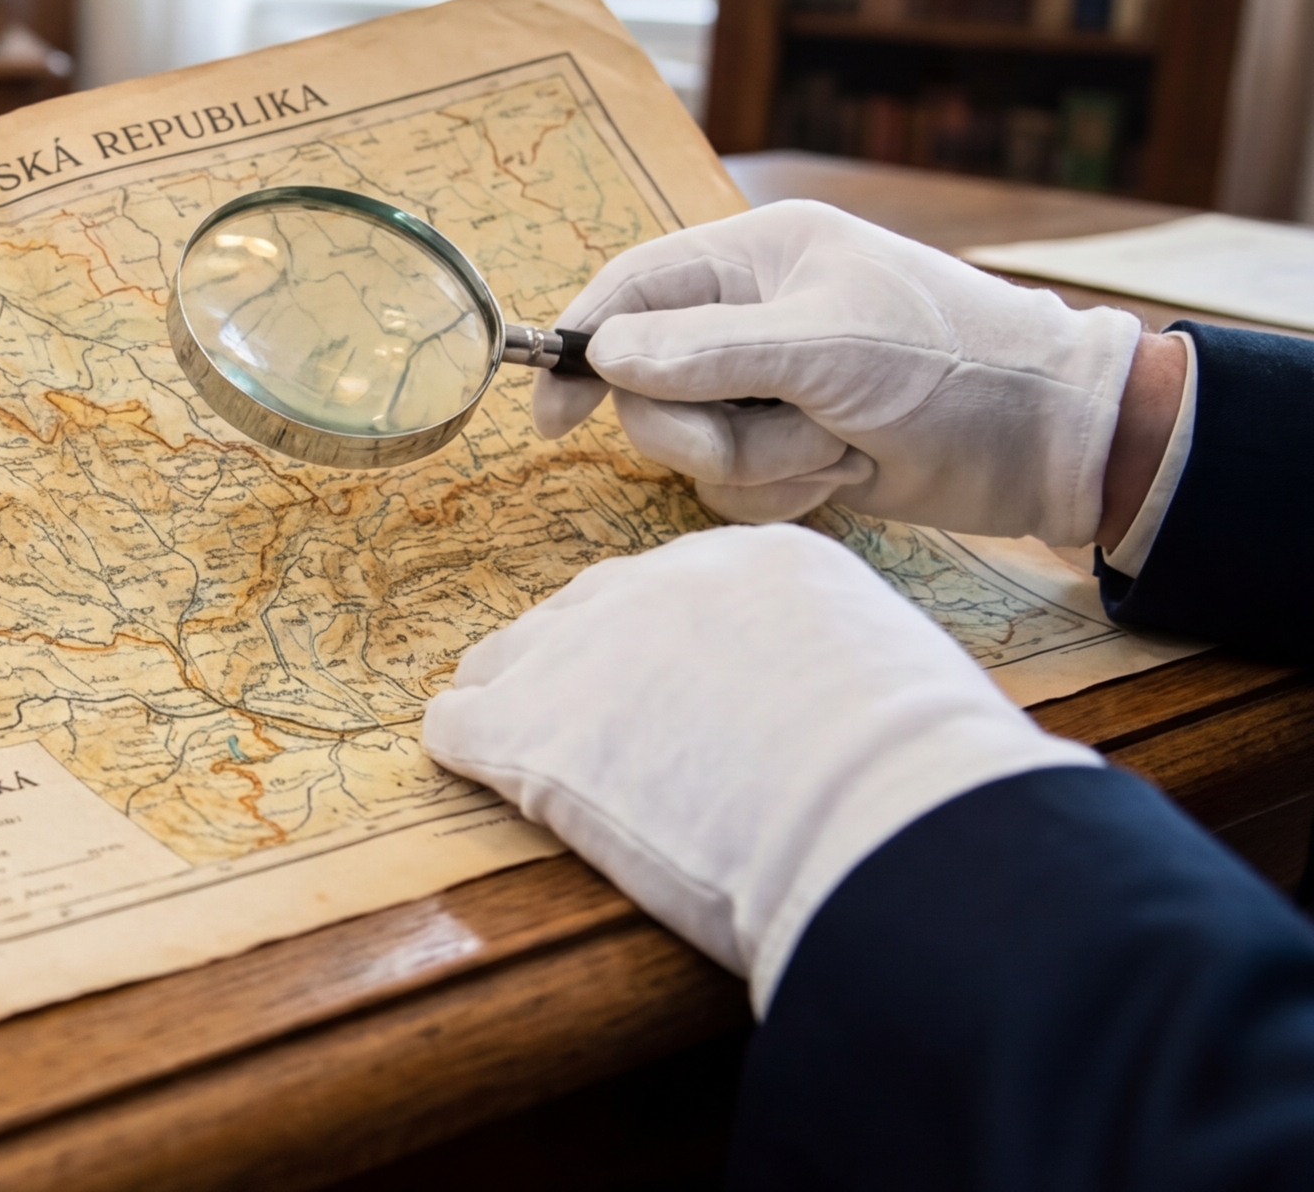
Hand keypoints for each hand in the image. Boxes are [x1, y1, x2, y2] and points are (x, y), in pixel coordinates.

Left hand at [423, 524, 1097, 1011]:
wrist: (880, 817)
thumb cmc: (917, 774)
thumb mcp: (888, 674)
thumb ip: (830, 667)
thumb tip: (826, 708)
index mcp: (748, 561)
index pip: (670, 593)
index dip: (667, 657)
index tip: (677, 704)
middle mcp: (651, 583)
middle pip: (581, 615)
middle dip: (586, 673)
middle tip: (608, 742)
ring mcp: (577, 647)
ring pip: (507, 662)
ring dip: (524, 709)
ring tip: (547, 766)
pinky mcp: (523, 724)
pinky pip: (461, 727)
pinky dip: (475, 760)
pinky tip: (500, 787)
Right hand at [533, 201, 1143, 545]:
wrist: (1057, 442)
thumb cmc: (954, 365)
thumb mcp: (829, 347)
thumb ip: (709, 349)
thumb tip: (607, 355)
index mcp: (758, 256)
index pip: (633, 290)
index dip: (583, 348)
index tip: (553, 416)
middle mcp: (753, 318)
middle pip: (649, 384)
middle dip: (699, 425)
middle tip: (751, 433)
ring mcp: (772, 387)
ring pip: (690, 445)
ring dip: (758, 462)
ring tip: (835, 448)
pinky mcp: (794, 448)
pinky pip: (734, 485)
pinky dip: (784, 491)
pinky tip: (846, 474)